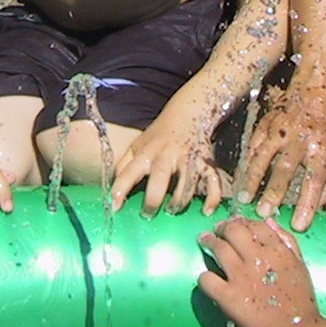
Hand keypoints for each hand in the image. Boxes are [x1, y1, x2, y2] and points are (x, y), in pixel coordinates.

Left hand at [109, 109, 225, 216]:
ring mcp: (189, 158)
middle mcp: (167, 155)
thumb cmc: (159, 135)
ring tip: (172, 210)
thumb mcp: (137, 145)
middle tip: (148, 214)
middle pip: (160, 178)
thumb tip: (112, 188)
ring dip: (180, 201)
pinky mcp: (206, 162)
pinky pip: (213, 182)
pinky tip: (205, 211)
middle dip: (153, 200)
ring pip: (187, 183)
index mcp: (147, 152)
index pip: (129, 172)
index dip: (120, 189)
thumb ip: (124, 166)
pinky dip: (212, 198)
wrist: (188, 112)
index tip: (114, 206)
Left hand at [197, 216, 325, 326]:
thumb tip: (267, 221)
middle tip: (215, 231)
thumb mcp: (300, 265)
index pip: (254, 225)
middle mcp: (258, 259)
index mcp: (278, 250)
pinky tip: (208, 277)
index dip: (241, 222)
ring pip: (217, 248)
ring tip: (204, 242)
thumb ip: (286, 241)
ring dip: (209, 242)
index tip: (235, 225)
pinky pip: (207, 279)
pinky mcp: (228, 298)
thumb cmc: (302, 302)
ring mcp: (241, 277)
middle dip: (222, 228)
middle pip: (232, 230)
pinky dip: (204, 276)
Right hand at [236, 83, 325, 229]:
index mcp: (324, 148)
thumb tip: (321, 205)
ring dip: (253, 179)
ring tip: (244, 198)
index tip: (298, 225)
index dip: (306, 205)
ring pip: (263, 157)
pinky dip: (248, 162)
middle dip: (273, 194)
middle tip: (264, 214)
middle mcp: (301, 139)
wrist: (322, 83)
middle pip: (285, 171)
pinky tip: (244, 176)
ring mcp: (282, 130)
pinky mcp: (268, 122)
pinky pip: (255, 144)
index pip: (314, 182)